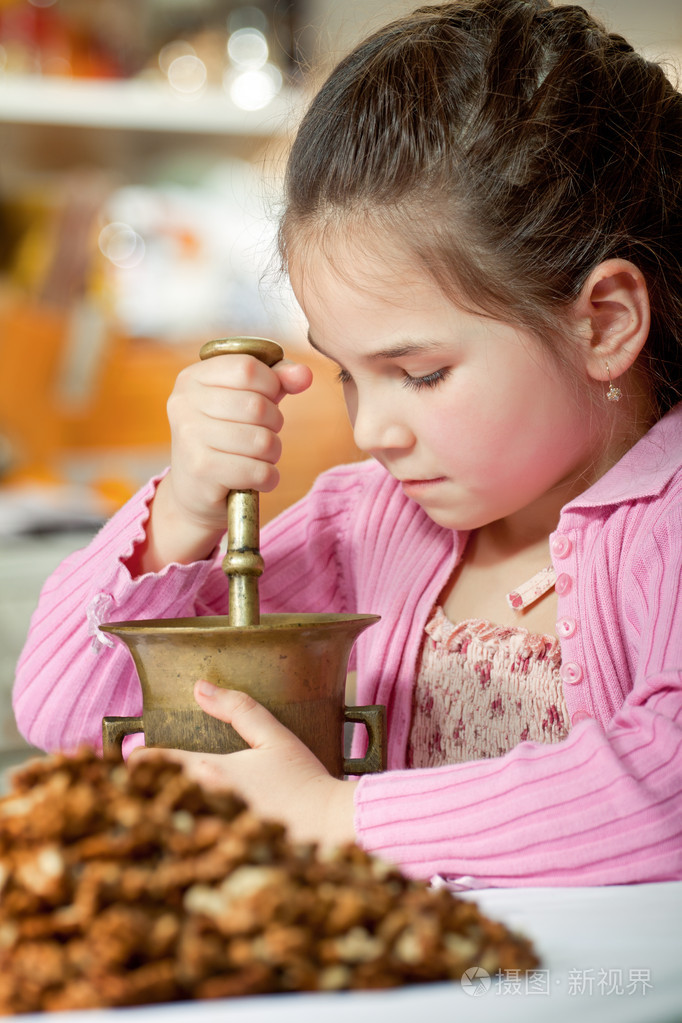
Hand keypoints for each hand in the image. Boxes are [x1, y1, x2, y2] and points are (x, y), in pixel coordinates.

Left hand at [129, 681, 357, 849]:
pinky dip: (180, 843)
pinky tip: (189, 840)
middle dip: (142, 791)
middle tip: (138, 788)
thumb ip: (238, 709)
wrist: (330, 827)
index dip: (136, 760)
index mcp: (207, 771)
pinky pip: (186, 850)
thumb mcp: (274, 737)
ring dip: (160, 817)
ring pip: (164, 825)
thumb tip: (200, 687)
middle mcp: (199, 804)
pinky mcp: (217, 860)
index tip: (131, 760)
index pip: (152, 763)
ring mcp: (206, 836)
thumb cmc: (303, 780)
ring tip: (160, 814)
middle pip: (149, 797)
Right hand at [166, 353, 311, 531]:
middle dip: (274, 423)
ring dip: (272, 453)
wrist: (194, 490)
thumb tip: (304, 374)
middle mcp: (184, 404)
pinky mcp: (201, 470)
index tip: (266, 400)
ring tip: (258, 457)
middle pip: (257, 406)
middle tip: (263, 434)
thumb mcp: (247, 400)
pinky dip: (268, 477)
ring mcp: (189, 438)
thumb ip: (276, 380)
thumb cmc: (225, 437)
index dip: (271, 385)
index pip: (247, 367)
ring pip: (262, 441)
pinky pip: (259, 471)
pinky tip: (256, 478)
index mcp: (192, 378)